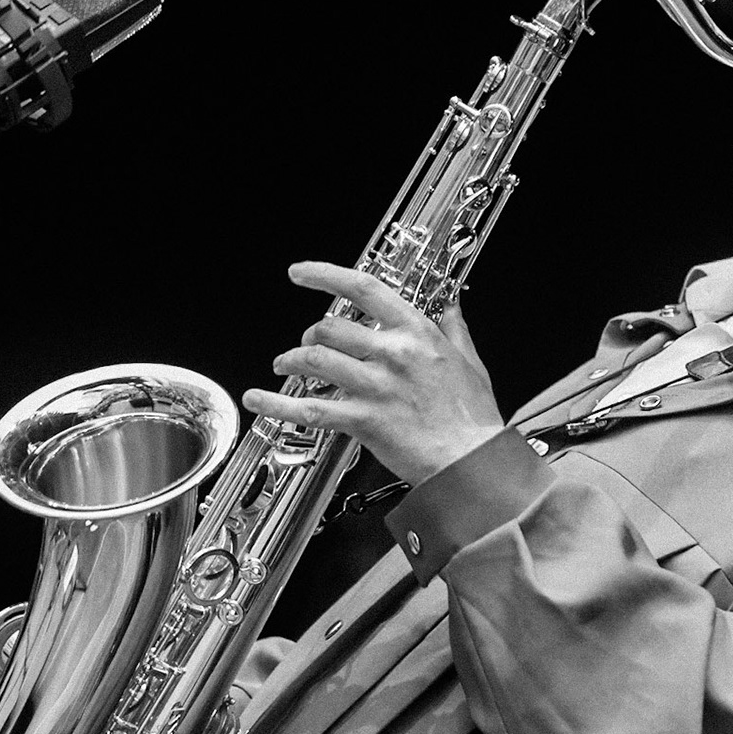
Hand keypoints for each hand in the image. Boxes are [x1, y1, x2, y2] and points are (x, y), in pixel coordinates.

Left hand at [245, 261, 503, 484]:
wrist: (471, 461)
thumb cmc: (473, 417)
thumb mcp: (470, 361)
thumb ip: (455, 329)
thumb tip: (450, 306)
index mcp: (417, 333)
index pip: (363, 288)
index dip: (325, 275)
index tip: (302, 273)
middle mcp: (392, 354)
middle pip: (330, 327)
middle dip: (309, 334)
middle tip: (305, 343)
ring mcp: (375, 387)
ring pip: (315, 359)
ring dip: (292, 360)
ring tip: (285, 365)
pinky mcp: (363, 420)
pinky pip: (310, 408)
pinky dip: (277, 402)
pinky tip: (259, 398)